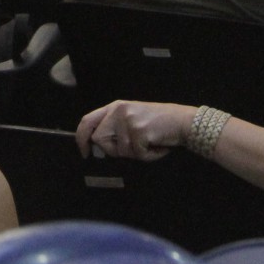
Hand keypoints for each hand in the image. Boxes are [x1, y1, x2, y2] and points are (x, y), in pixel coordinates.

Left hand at [75, 101, 189, 161]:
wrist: (182, 120)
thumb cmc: (158, 123)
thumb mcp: (131, 118)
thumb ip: (113, 128)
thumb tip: (97, 148)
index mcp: (114, 107)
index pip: (87, 121)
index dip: (81, 138)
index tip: (85, 152)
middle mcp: (118, 111)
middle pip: (100, 139)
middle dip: (114, 150)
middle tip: (134, 148)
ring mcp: (128, 120)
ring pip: (120, 151)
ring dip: (137, 154)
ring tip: (150, 143)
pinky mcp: (140, 131)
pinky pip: (138, 155)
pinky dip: (149, 156)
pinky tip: (157, 146)